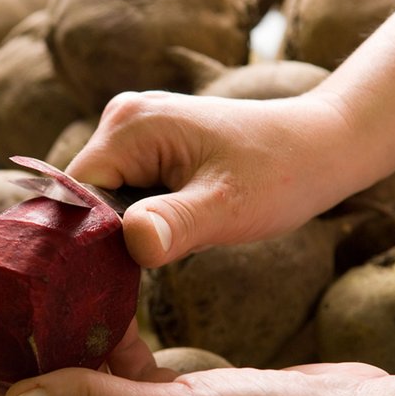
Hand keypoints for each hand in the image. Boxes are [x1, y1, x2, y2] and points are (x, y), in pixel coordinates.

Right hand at [66, 90, 356, 267]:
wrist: (319, 148)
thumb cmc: (281, 173)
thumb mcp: (227, 207)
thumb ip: (175, 224)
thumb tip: (134, 245)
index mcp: (130, 125)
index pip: (75, 194)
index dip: (87, 240)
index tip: (110, 277)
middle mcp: (122, 118)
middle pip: (85, 198)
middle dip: (110, 237)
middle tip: (154, 261)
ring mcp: (134, 131)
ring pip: (104, 200)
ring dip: (128, 231)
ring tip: (173, 240)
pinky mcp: (147, 147)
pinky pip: (124, 192)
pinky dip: (141, 219)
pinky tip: (175, 227)